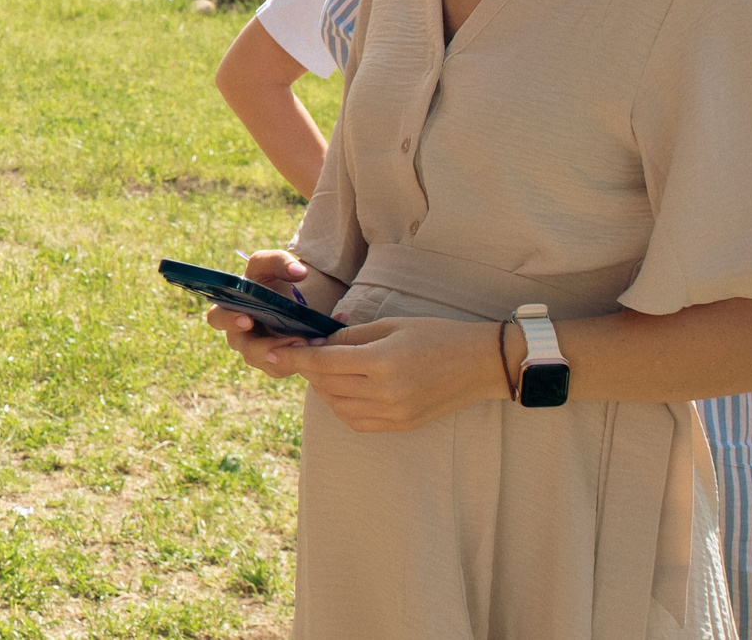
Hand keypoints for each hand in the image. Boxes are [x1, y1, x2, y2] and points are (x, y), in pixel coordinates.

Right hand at [205, 249, 325, 373]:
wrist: (293, 297)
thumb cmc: (271, 279)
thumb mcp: (272, 264)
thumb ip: (280, 261)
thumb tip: (298, 271)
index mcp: (230, 309)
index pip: (217, 319)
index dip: (229, 321)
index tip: (248, 319)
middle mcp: (240, 334)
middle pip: (245, 348)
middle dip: (263, 348)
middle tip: (285, 342)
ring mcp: (258, 352)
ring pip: (268, 362)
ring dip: (287, 355)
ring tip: (307, 342)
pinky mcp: (277, 362)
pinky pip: (285, 367)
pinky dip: (301, 359)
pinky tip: (318, 344)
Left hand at [269, 317, 512, 432]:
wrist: (481, 364)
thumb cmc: (436, 335)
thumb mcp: (390, 326)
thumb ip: (350, 337)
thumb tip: (316, 345)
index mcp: (381, 362)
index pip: (322, 363)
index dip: (293, 357)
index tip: (270, 352)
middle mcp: (386, 393)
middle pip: (326, 385)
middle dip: (307, 369)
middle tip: (302, 352)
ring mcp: (394, 414)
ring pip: (337, 406)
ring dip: (323, 388)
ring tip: (325, 369)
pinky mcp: (401, 426)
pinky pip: (356, 421)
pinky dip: (342, 406)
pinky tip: (344, 389)